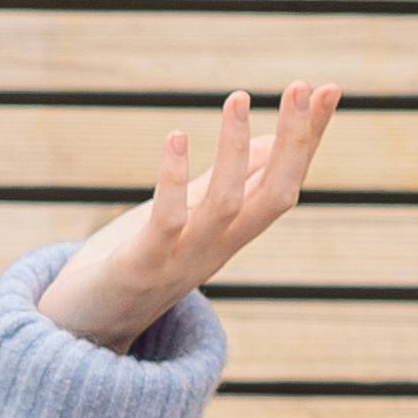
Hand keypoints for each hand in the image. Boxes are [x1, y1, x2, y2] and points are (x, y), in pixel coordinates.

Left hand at [35, 83, 342, 350]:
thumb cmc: (139, 265)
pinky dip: (174, 179)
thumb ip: (231, 181)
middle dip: (293, 142)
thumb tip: (273, 140)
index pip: (284, 181)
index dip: (308, 138)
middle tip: (300, 87)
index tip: (331, 88)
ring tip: (239, 97)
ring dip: (235, 151)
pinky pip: (167, 221)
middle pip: (273, 196)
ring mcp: (182, 259)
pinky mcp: (142, 266)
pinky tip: (176, 136)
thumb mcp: (192, 216)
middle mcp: (219, 249)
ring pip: (225, 205)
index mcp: (233, 235)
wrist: (86, 331)